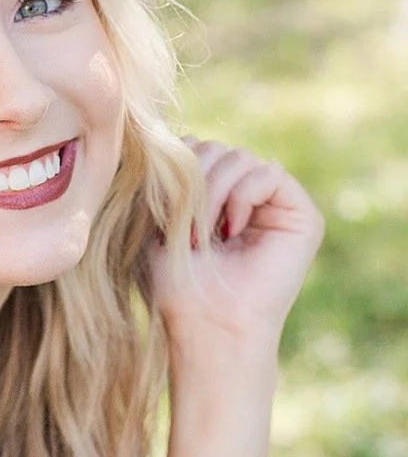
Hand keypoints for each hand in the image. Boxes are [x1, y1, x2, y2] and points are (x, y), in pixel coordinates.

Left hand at [146, 137, 322, 358]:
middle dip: (191, 183)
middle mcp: (245, 196)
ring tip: (200, 237)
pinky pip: (267, 172)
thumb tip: (169, 133)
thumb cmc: (173, 284)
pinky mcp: (301, 214)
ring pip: (238, 156)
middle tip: (182, 232)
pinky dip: (239, 197)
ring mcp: (274, 204)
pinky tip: (229, 232)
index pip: (193, 149)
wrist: (204, 324)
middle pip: (215, 147)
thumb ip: (167, 178)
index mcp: (212, 197)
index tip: (159, 216)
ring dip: (210, 194)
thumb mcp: (156, 221)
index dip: (174, 172)